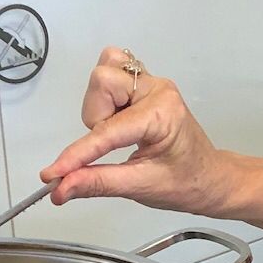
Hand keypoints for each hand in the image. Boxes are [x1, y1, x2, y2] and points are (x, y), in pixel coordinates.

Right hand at [39, 48, 238, 212]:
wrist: (209, 177)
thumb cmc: (186, 182)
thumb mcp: (141, 187)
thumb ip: (97, 183)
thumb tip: (61, 188)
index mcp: (163, 113)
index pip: (107, 131)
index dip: (77, 155)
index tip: (53, 174)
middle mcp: (157, 89)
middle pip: (102, 82)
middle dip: (96, 119)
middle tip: (110, 146)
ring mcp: (150, 83)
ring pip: (104, 75)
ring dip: (100, 107)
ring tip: (117, 134)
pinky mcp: (142, 85)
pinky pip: (111, 74)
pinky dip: (105, 98)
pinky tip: (117, 120)